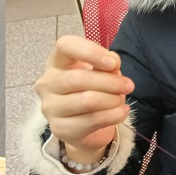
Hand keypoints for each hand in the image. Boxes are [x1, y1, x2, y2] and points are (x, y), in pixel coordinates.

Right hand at [34, 35, 134, 163]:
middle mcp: (47, 83)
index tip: (113, 63)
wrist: (83, 126)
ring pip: (87, 101)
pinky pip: (91, 121)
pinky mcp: (59, 128)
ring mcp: (50, 107)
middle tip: (129, 85)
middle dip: (110, 82)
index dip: (90, 51)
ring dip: (112, 100)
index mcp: (56, 61)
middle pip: (79, 78)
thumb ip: (107, 64)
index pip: (65, 46)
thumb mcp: (101, 72)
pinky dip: (112, 116)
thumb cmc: (91, 91)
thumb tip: (113, 64)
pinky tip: (121, 112)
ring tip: (121, 100)